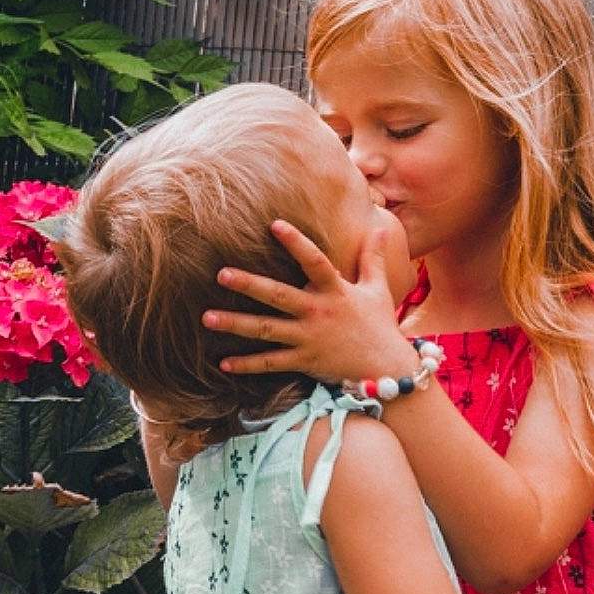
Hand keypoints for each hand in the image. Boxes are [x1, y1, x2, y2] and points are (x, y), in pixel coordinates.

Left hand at [202, 215, 414, 383]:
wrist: (387, 368)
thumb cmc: (380, 325)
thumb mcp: (378, 289)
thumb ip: (373, 258)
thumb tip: (379, 228)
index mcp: (335, 291)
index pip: (315, 261)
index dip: (296, 243)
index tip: (275, 225)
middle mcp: (318, 313)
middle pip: (278, 296)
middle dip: (249, 285)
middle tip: (221, 274)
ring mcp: (309, 339)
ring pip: (266, 330)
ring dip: (236, 324)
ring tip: (206, 318)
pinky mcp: (304, 362)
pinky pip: (271, 363)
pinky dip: (248, 365)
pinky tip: (223, 363)